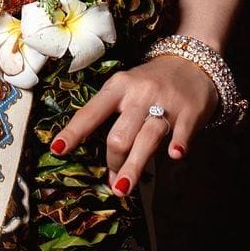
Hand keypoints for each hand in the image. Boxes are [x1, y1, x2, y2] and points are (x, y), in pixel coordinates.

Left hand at [49, 55, 218, 195]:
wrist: (192, 62)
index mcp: (118, 86)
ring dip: (133, 167)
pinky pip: (181, 131)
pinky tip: (175, 156)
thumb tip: (108, 167)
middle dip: (113, 162)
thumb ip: (117, 121)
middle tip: (114, 182)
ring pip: (146, 138)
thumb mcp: (128, 89)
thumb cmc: (151, 83)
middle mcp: (139, 93)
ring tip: (122, 188)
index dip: (73, 132)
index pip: (91, 112)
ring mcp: (165, 102)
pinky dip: (178, 144)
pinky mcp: (190, 111)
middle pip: (119, 135)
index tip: (57, 150)